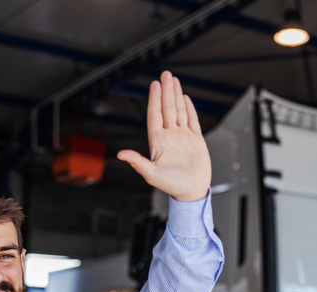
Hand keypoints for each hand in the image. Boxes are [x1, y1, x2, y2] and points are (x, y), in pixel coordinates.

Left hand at [117, 71, 210, 201]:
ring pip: (179, 111)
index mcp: (159, 142)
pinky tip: (186, 98)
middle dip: (166, 91)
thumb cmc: (172, 186)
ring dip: (176, 95)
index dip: (154, 99)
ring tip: (174, 80)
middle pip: (167, 108)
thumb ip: (137, 162)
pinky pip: (192, 120)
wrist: (192, 192)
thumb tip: (120, 154)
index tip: (154, 85)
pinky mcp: (195, 140)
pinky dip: (189, 108)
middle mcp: (170, 136)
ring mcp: (183, 137)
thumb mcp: (151, 175)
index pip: (155, 115)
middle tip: (165, 75)